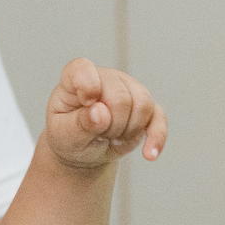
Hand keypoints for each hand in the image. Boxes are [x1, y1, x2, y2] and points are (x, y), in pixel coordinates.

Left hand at [46, 58, 166, 170]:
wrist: (83, 149)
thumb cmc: (68, 135)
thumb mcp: (64, 135)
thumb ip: (79, 124)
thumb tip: (101, 113)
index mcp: (75, 78)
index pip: (82, 69)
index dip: (88, 85)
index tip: (87, 104)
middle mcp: (105, 77)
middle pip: (120, 98)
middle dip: (111, 126)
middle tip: (98, 135)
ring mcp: (129, 88)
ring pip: (143, 105)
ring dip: (128, 131)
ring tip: (112, 138)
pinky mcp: (147, 106)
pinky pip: (159, 119)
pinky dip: (155, 138)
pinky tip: (149, 154)